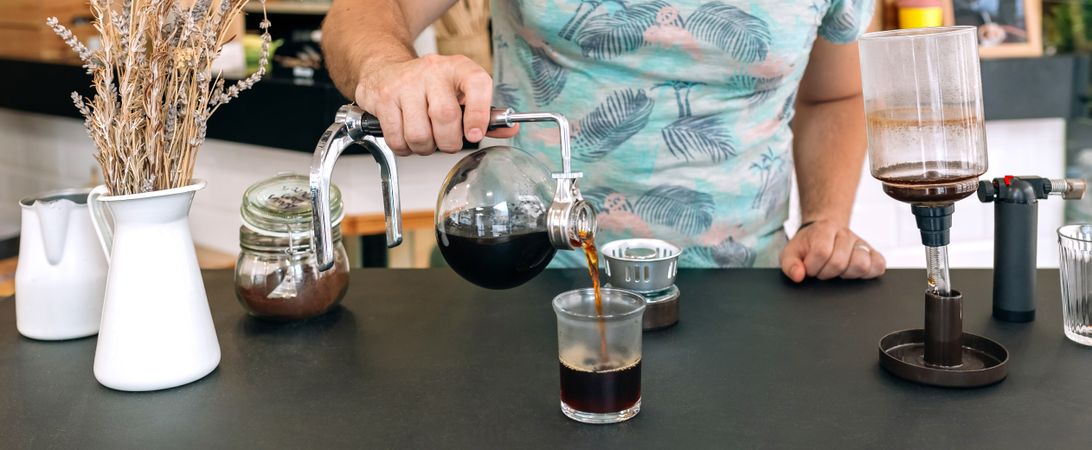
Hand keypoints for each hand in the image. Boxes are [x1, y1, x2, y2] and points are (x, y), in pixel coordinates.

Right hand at [355, 54, 518, 155]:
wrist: (385, 70)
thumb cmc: (429, 86)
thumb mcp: (460, 92)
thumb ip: (485, 114)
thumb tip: (510, 131)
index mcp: (459, 68)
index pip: (477, 84)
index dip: (479, 114)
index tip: (475, 134)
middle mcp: (432, 71)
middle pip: (445, 118)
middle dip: (449, 142)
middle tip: (447, 141)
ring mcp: (405, 84)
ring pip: (419, 134)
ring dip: (424, 148)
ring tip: (425, 138)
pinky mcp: (383, 99)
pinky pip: (396, 139)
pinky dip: (404, 148)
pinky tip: (406, 137)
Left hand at [780, 219, 885, 282]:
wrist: (824, 231)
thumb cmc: (808, 245)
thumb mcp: (791, 252)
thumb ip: (789, 264)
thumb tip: (798, 276)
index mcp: (824, 230)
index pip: (821, 253)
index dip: (812, 267)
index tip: (809, 267)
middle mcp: (845, 234)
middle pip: (839, 262)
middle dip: (826, 273)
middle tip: (822, 269)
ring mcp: (861, 243)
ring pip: (861, 265)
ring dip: (846, 274)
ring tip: (837, 271)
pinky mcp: (873, 253)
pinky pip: (879, 265)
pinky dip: (868, 272)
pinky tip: (853, 271)